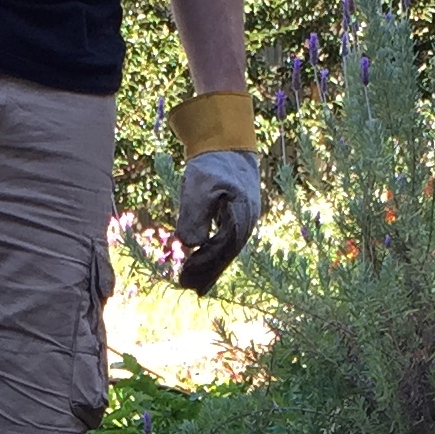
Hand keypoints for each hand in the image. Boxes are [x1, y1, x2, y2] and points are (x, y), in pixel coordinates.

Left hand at [174, 149, 259, 288]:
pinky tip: (202, 268)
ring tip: (194, 285)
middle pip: (228, 254)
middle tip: (188, 288)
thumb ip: (194, 214)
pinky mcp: (238, 220)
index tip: (186, 275)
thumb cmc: (211, 164)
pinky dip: (214, 257)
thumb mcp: (198, 186)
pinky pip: (227, 244)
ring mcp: (245, 221)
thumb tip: (190, 244)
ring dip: (211, 269)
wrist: (227, 146)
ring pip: (228, 251)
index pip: (223, 246)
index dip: (205, 263)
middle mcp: (247, 220)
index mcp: (241, 212)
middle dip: (208, 272)